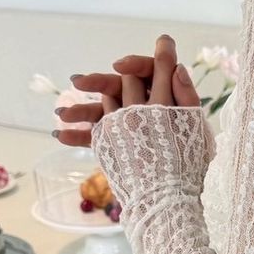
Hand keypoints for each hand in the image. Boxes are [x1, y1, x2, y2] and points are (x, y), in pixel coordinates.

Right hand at [53, 33, 200, 146]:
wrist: (173, 189)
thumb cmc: (189, 154)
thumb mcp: (192, 124)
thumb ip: (186, 97)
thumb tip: (178, 67)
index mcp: (160, 92)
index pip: (145, 70)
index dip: (134, 64)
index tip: (120, 65)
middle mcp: (139, 101)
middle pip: (116, 86)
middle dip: (97, 82)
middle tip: (78, 82)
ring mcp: (123, 120)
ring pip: (101, 109)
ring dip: (81, 109)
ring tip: (62, 114)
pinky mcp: (112, 139)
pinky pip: (93, 134)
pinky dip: (78, 135)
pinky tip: (60, 135)